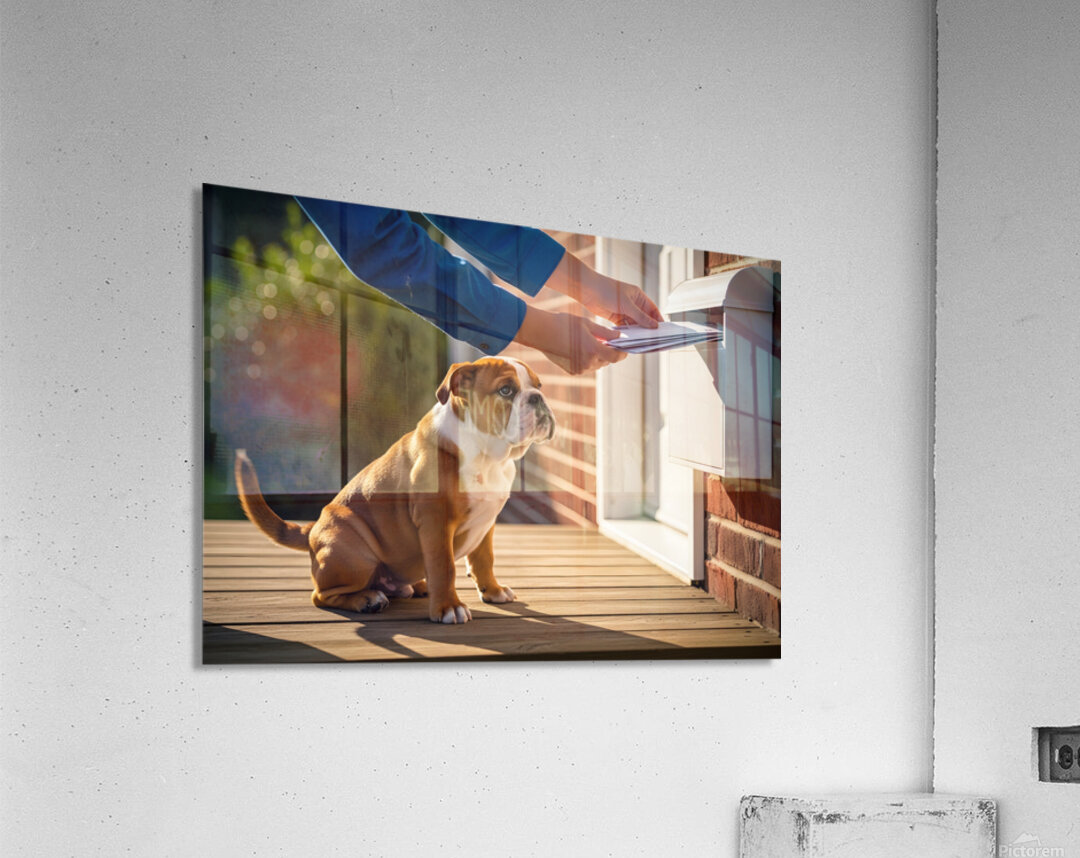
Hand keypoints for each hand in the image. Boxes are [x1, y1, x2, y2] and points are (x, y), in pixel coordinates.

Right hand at [515, 306, 627, 374]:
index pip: (615, 356)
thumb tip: (618, 336)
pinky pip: (585, 367)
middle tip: (607, 342)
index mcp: (593, 350)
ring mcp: (579, 369)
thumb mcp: (587, 324)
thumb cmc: (563, 324)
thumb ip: (605, 332)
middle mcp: (587, 363)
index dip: (622, 353)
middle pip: (606, 361)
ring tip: (592, 343)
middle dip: (608, 352)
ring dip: (598, 356)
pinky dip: (587, 360)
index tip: (624, 350)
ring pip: (596, 365)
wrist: (540, 332)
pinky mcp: (571, 370)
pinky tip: (580, 348)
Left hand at [546, 252, 663, 328]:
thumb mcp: (626, 305)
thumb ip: (640, 316)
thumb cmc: (607, 290)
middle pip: (643, 318)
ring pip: (634, 324)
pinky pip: (624, 327)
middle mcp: (632, 303)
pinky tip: (630, 339)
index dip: (657, 320)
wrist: (588, 291)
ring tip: (642, 341)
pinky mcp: (615, 316)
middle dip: (647, 328)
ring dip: (637, 332)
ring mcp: (624, 310)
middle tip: (653, 339)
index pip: (652, 309)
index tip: (663, 330)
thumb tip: (654, 325)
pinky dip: (627, 333)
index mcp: (638, 296)